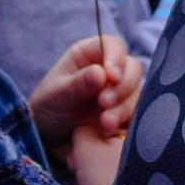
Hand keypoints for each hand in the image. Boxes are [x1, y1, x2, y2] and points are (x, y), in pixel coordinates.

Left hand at [29, 33, 140, 184]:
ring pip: (136, 92)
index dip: (116, 59)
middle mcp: (108, 70)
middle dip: (121, 87)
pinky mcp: (124, 112)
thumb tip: (100, 73)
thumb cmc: (48, 108)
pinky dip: (126, 121)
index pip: (112, 46)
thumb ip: (77, 84)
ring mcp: (118, 91)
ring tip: (104, 123)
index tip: (112, 78)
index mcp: (88, 55)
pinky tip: (110, 130)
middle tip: (104, 104)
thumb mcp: (57, 95)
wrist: (49, 138)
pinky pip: (136, 112)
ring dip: (124, 107)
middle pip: (131, 69)